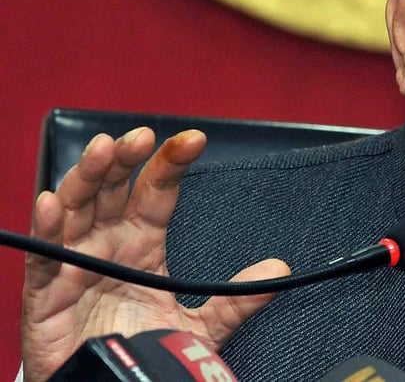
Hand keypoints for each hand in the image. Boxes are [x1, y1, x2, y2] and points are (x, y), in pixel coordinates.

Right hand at [21, 128, 289, 381]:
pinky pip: (42, 258)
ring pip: (76, 209)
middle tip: (142, 137)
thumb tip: (280, 272)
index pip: (157, 192)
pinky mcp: (46, 294)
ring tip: (102, 150)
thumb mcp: (200, 327)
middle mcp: (108, 243)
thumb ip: (236, 300)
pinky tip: (52, 203)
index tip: (195, 140)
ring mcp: (75, 264)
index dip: (171, 164)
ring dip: (87, 177)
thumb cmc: (144, 349)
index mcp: (142, 243)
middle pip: (112, 189)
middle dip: (124, 159)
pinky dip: (45, 229)